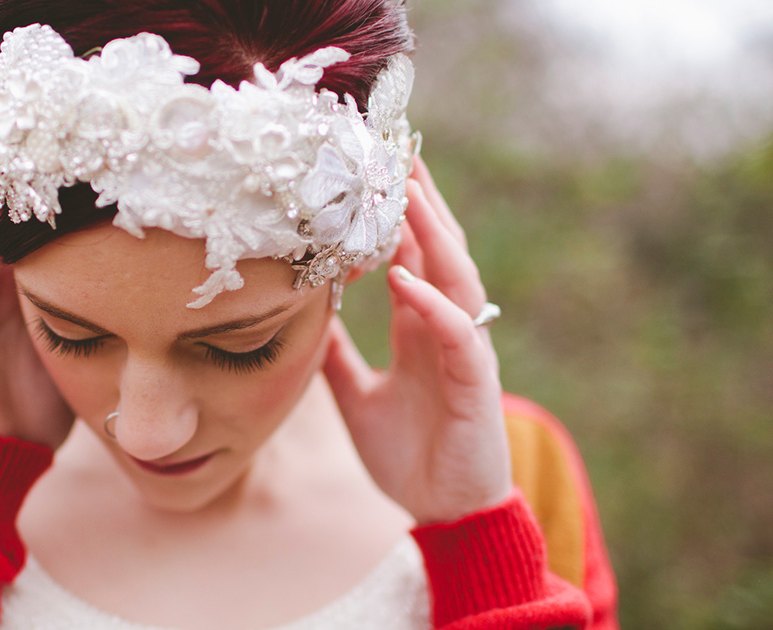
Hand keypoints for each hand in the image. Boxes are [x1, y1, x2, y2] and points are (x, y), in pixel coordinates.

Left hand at [323, 156, 511, 524]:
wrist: (444, 513)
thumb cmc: (408, 454)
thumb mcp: (357, 397)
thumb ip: (337, 355)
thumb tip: (304, 319)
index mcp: (419, 327)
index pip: (408, 255)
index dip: (391, 214)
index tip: (365, 170)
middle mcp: (444, 328)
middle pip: (435, 248)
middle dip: (416, 199)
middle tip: (391, 146)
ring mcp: (464, 351)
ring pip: (453, 276)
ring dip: (430, 232)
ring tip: (404, 189)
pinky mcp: (476, 384)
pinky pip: (457, 334)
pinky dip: (432, 304)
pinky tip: (404, 278)